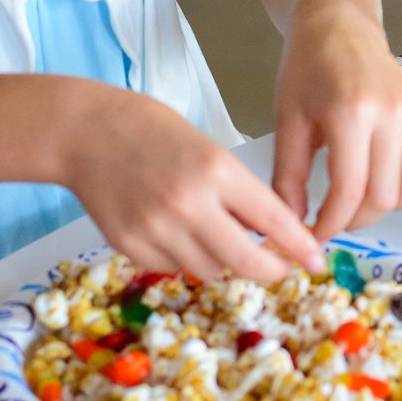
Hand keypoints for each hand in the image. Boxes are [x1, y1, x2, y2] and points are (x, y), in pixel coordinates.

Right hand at [61, 83, 324, 281]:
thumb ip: (235, 191)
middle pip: (247, 262)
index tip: (316, 260)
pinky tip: (174, 231)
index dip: (300, 246)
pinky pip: (173, 268)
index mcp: (217, 170)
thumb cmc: (150, 130)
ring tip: (213, 234)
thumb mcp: (207, 147)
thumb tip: (267, 235)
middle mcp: (190, 204)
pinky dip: (184, 258)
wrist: (84, 131)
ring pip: (211, 270)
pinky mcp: (130, 245)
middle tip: (280, 269)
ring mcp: (157, 228)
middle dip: (272, 271)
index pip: (273, 220)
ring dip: (224, 262)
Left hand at [272, 3, 401, 237]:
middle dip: (357, 219)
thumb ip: (289, 175)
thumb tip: (292, 223)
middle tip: (336, 217)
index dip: (331, 223)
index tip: (316, 234)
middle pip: (386, 195)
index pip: (349, 191)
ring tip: (370, 194)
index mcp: (351, 115)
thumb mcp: (287, 120)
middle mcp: (392, 114)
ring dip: (398, 201)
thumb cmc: (308, 69)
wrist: (338, 24)